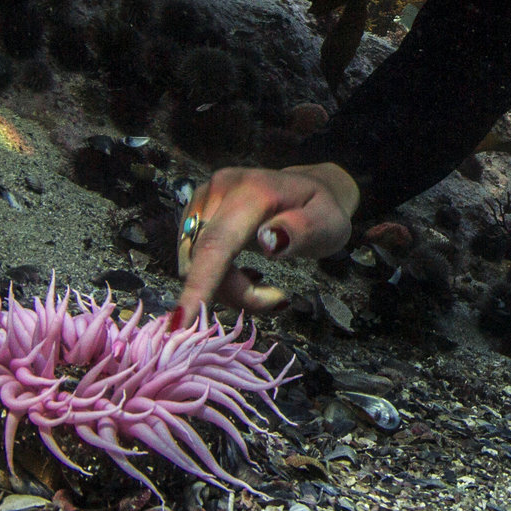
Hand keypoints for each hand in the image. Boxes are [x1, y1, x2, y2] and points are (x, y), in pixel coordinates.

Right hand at [176, 163, 357, 318]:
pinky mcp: (195, 211)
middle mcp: (219, 190)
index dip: (199, 284)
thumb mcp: (329, 224)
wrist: (312, 188)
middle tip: (276, 300)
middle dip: (234, 293)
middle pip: (202, 260)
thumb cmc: (322, 212)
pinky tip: (247, 276)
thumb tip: (268, 241)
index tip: (182, 323)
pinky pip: (194, 258)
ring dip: (227, 288)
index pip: (217, 243)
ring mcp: (203, 199)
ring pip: (194, 263)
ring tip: (266, 288)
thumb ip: (302, 231)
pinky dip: (216, 278)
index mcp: (252, 191)